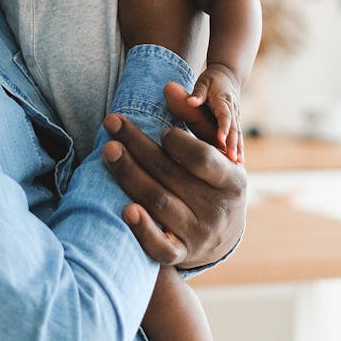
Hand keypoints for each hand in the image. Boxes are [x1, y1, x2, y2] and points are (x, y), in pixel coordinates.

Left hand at [102, 82, 246, 267]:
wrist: (221, 236)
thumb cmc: (213, 180)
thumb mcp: (215, 150)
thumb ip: (194, 117)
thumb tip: (167, 86)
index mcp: (232, 181)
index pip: (203, 159)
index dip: (178, 142)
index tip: (160, 129)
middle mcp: (217, 210)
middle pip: (170, 175)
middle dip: (138, 146)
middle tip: (111, 122)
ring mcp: (198, 235)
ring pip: (158, 203)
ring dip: (129, 176)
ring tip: (108, 151)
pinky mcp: (180, 254)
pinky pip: (159, 247)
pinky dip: (142, 230)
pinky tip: (125, 209)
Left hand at [188, 63, 244, 162]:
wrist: (228, 75)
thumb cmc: (212, 79)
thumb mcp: (204, 81)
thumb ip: (198, 92)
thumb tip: (191, 102)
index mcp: (223, 100)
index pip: (225, 116)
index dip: (224, 128)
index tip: (221, 139)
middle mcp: (232, 110)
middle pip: (234, 128)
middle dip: (234, 144)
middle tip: (233, 159)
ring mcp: (236, 116)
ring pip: (238, 133)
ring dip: (239, 148)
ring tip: (238, 163)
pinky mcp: (236, 121)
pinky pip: (238, 135)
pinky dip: (239, 147)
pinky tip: (239, 160)